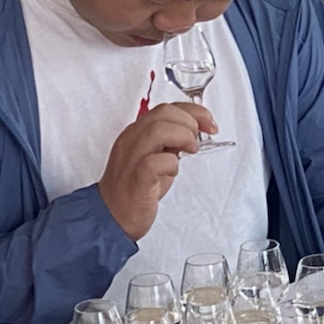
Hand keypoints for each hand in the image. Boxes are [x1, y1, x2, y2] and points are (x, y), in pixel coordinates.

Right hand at [98, 101, 214, 240]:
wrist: (114, 215)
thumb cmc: (136, 188)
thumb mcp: (157, 157)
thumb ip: (171, 143)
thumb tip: (194, 132)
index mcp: (136, 133)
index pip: (166, 108)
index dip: (193, 112)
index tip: (209, 123)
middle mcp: (131, 141)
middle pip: (163, 113)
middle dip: (190, 122)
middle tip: (198, 140)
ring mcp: (131, 158)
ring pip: (157, 130)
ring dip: (182, 137)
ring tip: (190, 151)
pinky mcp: (136, 179)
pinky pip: (154, 162)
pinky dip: (171, 164)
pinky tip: (172, 172)